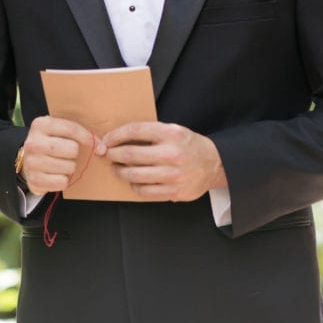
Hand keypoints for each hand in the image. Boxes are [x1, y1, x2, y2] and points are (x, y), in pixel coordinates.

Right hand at [21, 116, 104, 195]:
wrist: (26, 160)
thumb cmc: (49, 142)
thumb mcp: (57, 130)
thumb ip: (78, 132)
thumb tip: (102, 149)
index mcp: (40, 125)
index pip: (72, 129)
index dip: (88, 137)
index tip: (96, 145)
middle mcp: (33, 143)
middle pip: (72, 149)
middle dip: (75, 153)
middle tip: (67, 154)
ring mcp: (32, 162)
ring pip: (69, 167)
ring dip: (70, 168)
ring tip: (61, 164)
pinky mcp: (34, 180)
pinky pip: (62, 182)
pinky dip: (64, 180)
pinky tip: (56, 174)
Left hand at [102, 121, 226, 201]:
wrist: (214, 163)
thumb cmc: (189, 145)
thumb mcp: (173, 130)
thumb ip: (151, 132)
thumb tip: (120, 138)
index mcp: (171, 134)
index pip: (135, 131)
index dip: (116, 135)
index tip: (107, 140)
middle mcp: (171, 154)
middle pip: (130, 154)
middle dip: (113, 155)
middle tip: (108, 154)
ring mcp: (173, 175)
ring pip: (134, 175)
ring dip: (120, 172)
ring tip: (117, 168)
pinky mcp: (174, 191)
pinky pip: (145, 192)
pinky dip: (134, 186)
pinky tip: (133, 181)